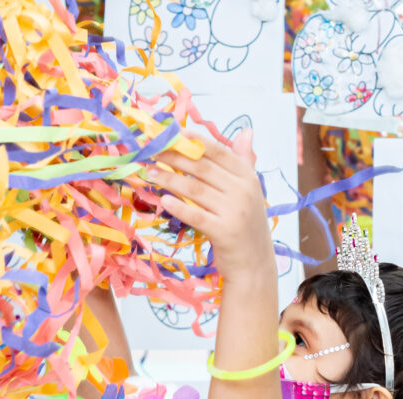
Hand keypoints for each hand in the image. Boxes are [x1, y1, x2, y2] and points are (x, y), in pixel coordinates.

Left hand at [148, 129, 274, 282]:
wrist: (255, 264)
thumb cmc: (246, 225)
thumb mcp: (250, 191)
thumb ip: (245, 161)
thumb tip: (246, 131)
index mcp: (248, 177)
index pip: (218, 152)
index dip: (194, 140)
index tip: (172, 132)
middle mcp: (243, 191)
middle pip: (202, 167)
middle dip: (174, 156)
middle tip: (150, 150)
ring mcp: (234, 211)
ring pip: (195, 190)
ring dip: (169, 179)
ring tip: (148, 172)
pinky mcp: (224, 232)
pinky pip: (196, 215)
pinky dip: (179, 207)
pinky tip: (163, 201)